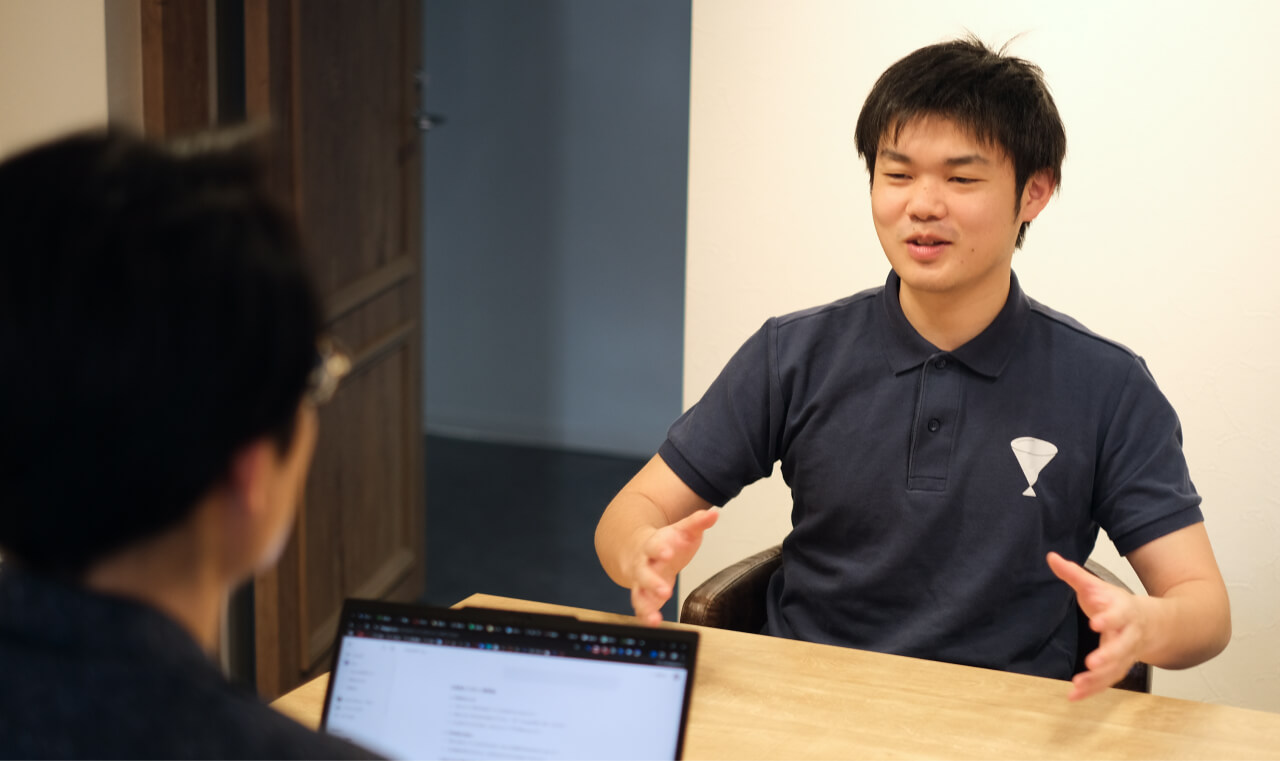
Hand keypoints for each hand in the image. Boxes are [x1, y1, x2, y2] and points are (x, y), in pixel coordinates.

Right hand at [630, 508, 718, 625]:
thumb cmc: (666, 542)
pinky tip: (654, 622)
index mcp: (653, 545)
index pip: (654, 545)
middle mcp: (643, 564)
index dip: (660, 549)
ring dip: (644, 605)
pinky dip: (645, 616)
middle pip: (643, 573)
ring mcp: (641, 581)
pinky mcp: (644, 596)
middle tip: (666, 591)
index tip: (668, 552)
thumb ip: (697, 522)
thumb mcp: (682, 530)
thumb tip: (714, 514)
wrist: (641, 549)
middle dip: (652, 582)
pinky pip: (640, 607)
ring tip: (654, 617)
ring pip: (638, 593)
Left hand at [1047, 551, 1148, 700]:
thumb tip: (1051, 556)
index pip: (1118, 615)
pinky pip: (1108, 682)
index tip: (1095, 623)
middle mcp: (1129, 635)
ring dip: (1099, 679)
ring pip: (1116, 669)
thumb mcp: (1098, 586)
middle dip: (1109, 655)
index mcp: (1125, 612)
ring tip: (1078, 685)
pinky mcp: (1120, 668)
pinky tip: (1074, 695)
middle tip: (1093, 662)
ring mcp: (1127, 654)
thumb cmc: (1119, 603)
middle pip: (1122, 647)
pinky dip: (1093, 690)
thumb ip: (1074, 574)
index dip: (1108, 619)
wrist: (1152, 623)